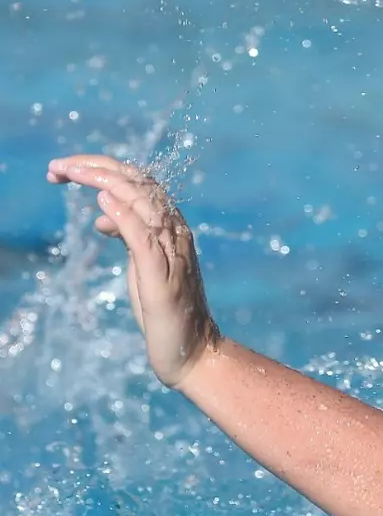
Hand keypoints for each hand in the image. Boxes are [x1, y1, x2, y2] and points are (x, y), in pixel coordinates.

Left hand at [45, 155, 220, 387]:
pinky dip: (126, 215)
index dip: (104, 168)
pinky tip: (105, 201)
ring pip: (143, 203)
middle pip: (139, 184)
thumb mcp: (140, 265)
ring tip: (72, 171)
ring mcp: (172, 253)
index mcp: (170, 227)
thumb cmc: (165, 309)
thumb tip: (102, 215)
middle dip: (97, 167)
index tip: (67, 168)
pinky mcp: (163, 276)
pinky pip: (145, 238)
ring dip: (105, 182)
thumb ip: (127, 236)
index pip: (139, 182)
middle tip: (58, 166)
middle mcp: (175, 232)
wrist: (192, 349)